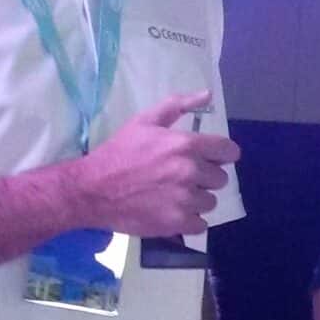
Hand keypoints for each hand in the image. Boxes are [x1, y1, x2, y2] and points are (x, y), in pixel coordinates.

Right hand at [65, 92, 238, 237]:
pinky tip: (169, 211)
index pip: (229, 151)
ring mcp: (185, 199)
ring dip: (195, 200)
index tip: (208, 159)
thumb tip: (208, 94)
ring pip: (210, 201)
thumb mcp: (143, 122)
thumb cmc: (118, 153)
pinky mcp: (178, 222)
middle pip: (220, 178)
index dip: (220, 155)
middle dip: (203, 178)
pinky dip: (188, 221)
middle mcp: (190, 171)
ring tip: (170, 195)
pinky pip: (200, 224)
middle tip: (178, 177)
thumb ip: (178, 106)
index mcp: (186, 145)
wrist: (89, 189)